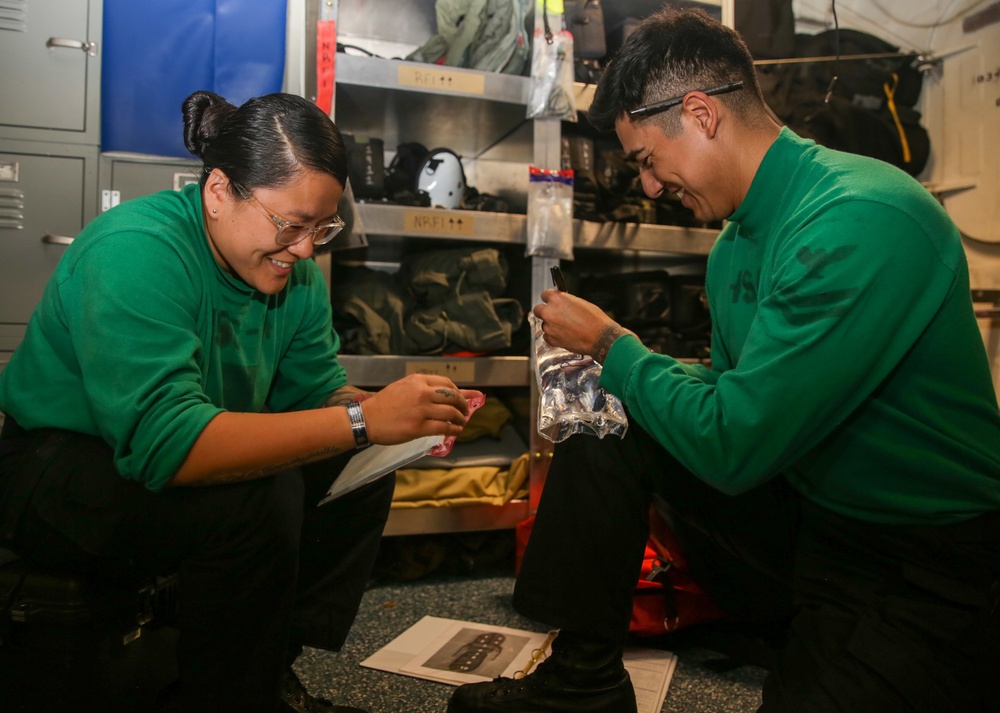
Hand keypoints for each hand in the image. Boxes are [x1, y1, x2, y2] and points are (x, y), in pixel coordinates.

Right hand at [361, 374, 481, 444]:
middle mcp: (422, 393)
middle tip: (466, 412)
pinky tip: (456, 431)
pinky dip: (454, 430)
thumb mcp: (404, 387)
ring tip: (462, 423)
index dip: (459, 391)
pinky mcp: (419, 427)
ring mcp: (421, 410)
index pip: (447, 384)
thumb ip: (424, 388)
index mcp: (418, 380)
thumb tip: (446, 392)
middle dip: (464, 405)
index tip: (464, 398)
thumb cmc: (384, 403)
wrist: (367, 419)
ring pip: (451, 413)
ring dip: (461, 419)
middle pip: (453, 397)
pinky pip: (444, 428)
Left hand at [532, 289, 632, 362]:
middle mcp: (549, 312)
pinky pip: (547, 336)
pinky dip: (553, 336)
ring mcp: (549, 327)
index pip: (544, 294)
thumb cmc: (594, 319)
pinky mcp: (551, 339)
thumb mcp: (580, 303)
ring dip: (551, 325)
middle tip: (555, 315)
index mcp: (556, 299)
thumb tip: (561, 304)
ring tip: (566, 328)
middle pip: (538, 309)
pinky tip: (565, 335)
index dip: (549, 298)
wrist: (600, 337)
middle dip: (545, 311)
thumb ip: (566, 302)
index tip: (552, 301)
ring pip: (544, 324)